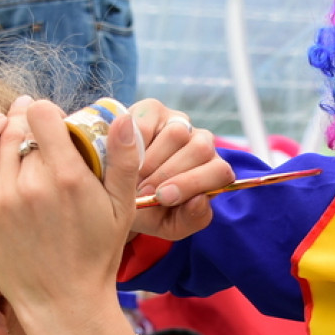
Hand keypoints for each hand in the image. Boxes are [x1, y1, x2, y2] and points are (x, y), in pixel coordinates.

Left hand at [0, 95, 139, 334]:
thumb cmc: (97, 256)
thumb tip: (122, 117)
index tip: (57, 122)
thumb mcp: (123, 209)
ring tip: (16, 125)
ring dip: (7, 126)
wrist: (63, 303)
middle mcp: (30, 182)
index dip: (50, 112)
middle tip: (39, 124)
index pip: (43, 115)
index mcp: (67, 178)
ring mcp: (0, 195)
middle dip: (30, 119)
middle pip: (21, 125)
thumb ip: (125, 160)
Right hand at [127, 98, 234, 241]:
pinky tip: (123, 158)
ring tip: (132, 177)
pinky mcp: (154, 109)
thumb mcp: (169, 225)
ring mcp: (179, 123)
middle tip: (142, 191)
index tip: (162, 197)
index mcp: (212, 171)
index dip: (192, 183)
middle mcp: (201, 143)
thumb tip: (200, 199)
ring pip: (177, 134)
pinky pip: (150, 121)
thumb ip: (192, 219)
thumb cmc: (147, 210)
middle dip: (169, 174)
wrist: (113, 192)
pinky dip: (135, 142)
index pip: (221, 171)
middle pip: (201, 149)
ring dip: (151, 160)